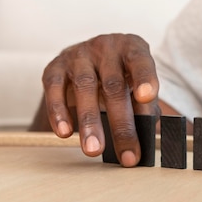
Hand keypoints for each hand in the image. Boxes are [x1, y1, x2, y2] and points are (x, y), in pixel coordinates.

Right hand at [42, 33, 159, 166]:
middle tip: (127, 155)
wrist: (89, 59)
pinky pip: (54, 88)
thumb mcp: (137, 84)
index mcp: (132, 47)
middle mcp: (105, 47)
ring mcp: (79, 55)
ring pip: (84, 87)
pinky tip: (64, 132)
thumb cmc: (121, 75)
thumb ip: (144, 105)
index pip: (141, 61)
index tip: (147, 96)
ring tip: (94, 150)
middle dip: (121, 124)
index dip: (144, 78)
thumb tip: (146, 132)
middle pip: (113, 85)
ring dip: (90, 122)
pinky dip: (58, 112)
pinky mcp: (55, 66)